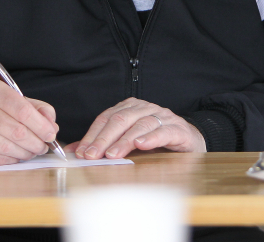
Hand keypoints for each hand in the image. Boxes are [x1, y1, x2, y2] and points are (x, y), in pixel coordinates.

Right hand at [0, 79, 58, 165]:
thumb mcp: (8, 100)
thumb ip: (34, 108)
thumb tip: (52, 126)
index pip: (23, 109)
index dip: (41, 125)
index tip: (50, 134)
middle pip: (17, 131)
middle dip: (36, 142)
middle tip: (43, 146)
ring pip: (7, 147)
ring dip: (25, 153)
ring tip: (30, 152)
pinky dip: (10, 160)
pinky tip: (14, 156)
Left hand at [74, 97, 205, 159]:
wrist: (189, 141)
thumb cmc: (155, 141)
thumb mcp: (127, 141)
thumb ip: (103, 144)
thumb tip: (74, 152)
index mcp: (131, 108)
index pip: (106, 117)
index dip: (92, 134)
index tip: (82, 152)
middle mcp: (146, 108)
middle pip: (121, 119)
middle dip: (104, 138)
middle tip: (92, 155)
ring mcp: (163, 117)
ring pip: (141, 124)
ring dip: (125, 140)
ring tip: (113, 154)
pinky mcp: (179, 129)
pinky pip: (164, 131)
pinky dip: (152, 137)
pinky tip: (141, 144)